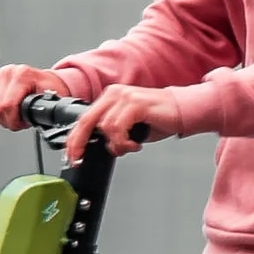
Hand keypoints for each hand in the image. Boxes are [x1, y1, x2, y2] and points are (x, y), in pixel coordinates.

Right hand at [0, 64, 58, 129]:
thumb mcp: (52, 96)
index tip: (23, 124)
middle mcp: (8, 73)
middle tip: (20, 122)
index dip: (14, 120)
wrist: (45, 80)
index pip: (8, 104)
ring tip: (15, 117)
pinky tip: (8, 112)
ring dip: (2, 117)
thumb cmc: (50, 87)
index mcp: (22, 74)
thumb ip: (46, 107)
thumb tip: (44, 118)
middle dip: (8, 120)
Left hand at [79, 85, 208, 150]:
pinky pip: (119, 127)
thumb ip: (112, 133)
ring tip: (128, 147)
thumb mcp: (128, 127)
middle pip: (86, 120)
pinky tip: (134, 144)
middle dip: (78, 143)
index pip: (84, 119)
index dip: (74, 139)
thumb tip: (101, 147)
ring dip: (115, 144)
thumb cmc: (157, 118)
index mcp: (109, 98)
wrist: (182, 110)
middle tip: (78, 159)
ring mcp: (125, 97)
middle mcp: (114, 94)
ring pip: (105, 127)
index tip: (72, 156)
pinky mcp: (136, 103)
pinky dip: (124, 141)